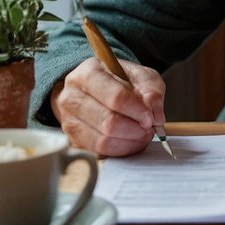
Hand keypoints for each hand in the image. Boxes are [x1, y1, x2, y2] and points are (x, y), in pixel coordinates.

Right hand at [50, 57, 166, 156]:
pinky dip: (120, 149)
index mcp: (88, 73)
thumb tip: (156, 116)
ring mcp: (68, 119)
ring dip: (129, 141)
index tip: (151, 118)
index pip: (115, 97)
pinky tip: (130, 141)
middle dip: (135, 129)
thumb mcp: (141, 76)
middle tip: (149, 128)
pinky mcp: (72, 139)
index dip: (137, 111)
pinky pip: (98, 151)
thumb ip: (152, 92)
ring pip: (102, 140)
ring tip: (142, 135)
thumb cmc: (119, 80)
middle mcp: (71, 96)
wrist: (96, 88)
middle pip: (107, 122)